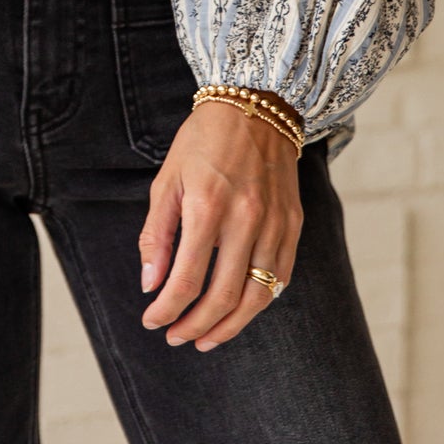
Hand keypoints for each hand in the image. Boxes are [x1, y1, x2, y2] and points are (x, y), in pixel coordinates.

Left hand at [139, 94, 302, 350]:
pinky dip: (260, 302)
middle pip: (223, 297)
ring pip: (257, 296)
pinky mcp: (293, 224)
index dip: (167, 310)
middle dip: (196, 326)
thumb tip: (150, 284)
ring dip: (230, 326)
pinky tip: (240, 310)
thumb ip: (157, 235)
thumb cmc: (203, 141)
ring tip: (206, 338)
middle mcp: (246, 220)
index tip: (152, 321)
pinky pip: (280, 277)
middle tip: (176, 338)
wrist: (256, 105)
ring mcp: (275, 224)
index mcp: (207, 207)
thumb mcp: (167, 181)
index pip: (186, 280)